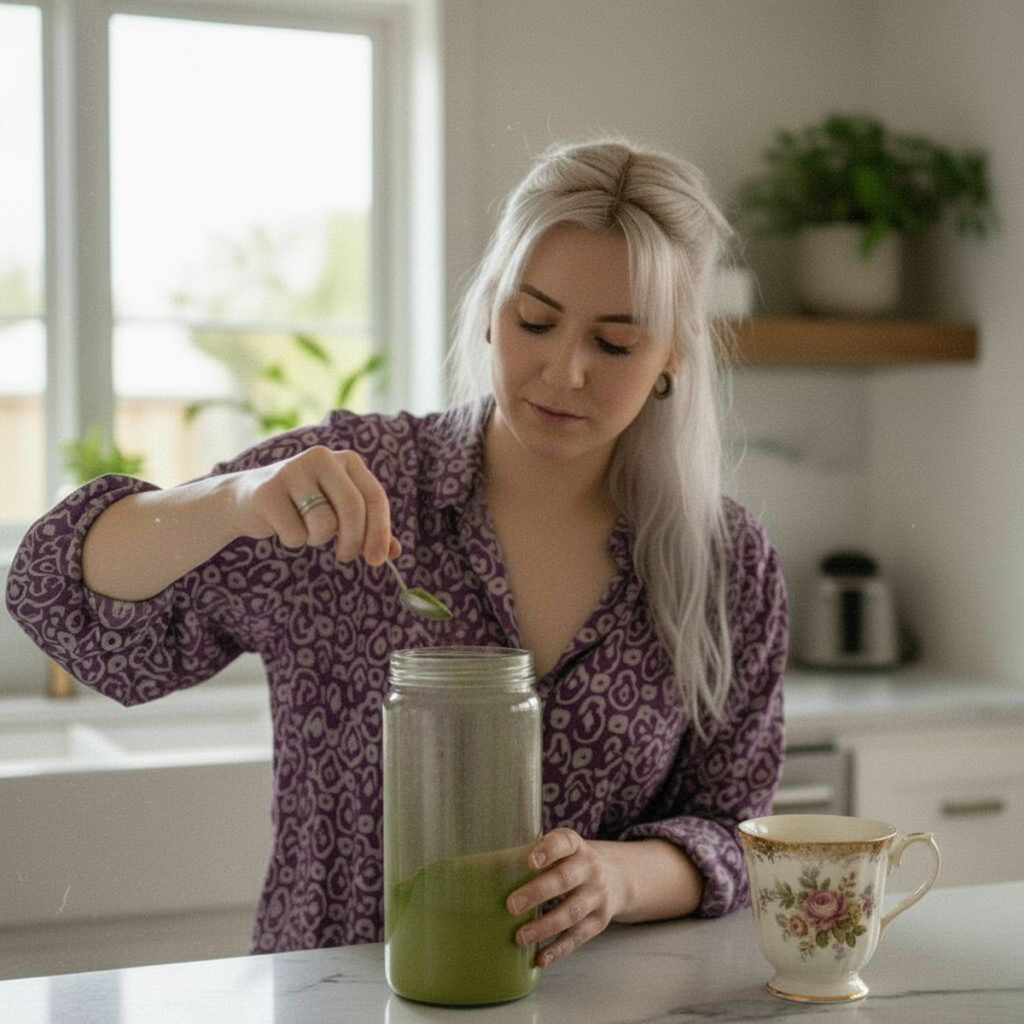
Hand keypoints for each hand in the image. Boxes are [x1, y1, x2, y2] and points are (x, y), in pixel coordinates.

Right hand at [230, 446, 400, 564]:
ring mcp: (293, 470)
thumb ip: (369, 528)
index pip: (374, 497)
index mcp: (347, 460)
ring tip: (307, 529)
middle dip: (353, 542)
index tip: (379, 560)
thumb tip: (395, 552)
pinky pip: (295, 533)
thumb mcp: (340, 512)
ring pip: (323, 524)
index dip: (380, 531)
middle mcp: (322, 458)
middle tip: (346, 557)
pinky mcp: (268, 491)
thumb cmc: (305, 506)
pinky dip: (294, 540)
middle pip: (352, 508)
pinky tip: (284, 525)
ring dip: (318, 539)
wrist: (249, 499)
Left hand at [506, 828, 627, 968]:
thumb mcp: (560, 850)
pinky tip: (540, 958)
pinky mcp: (600, 921)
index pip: (564, 842)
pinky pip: (578, 937)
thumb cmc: (570, 861)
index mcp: (575, 845)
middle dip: (538, 892)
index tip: (531, 860)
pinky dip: (558, 949)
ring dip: (545, 926)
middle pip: (565, 879)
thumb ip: (532, 856)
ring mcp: (597, 895)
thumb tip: (481, 869)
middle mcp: (590, 868)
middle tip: (511, 906)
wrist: (617, 876)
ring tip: (520, 937)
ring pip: (572, 912)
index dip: (548, 850)